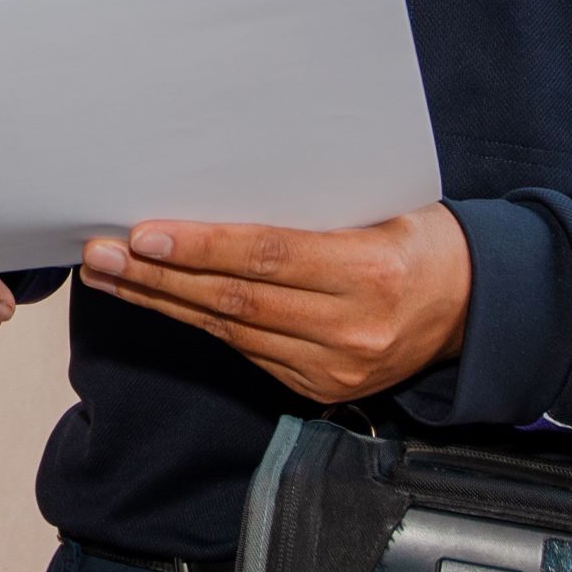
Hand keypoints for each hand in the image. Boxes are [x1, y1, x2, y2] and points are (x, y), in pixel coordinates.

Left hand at [78, 208, 469, 405]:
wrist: (472, 307)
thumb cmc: (421, 239)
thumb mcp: (381, 207)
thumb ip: (310, 208)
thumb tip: (218, 184)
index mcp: (370, 272)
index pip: (266, 257)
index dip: (199, 248)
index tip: (143, 235)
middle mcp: (351, 328)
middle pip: (234, 301)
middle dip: (157, 278)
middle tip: (99, 254)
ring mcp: (334, 366)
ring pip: (229, 331)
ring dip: (162, 302)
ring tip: (109, 275)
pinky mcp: (321, 387)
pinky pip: (246, 350)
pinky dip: (198, 324)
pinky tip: (159, 300)